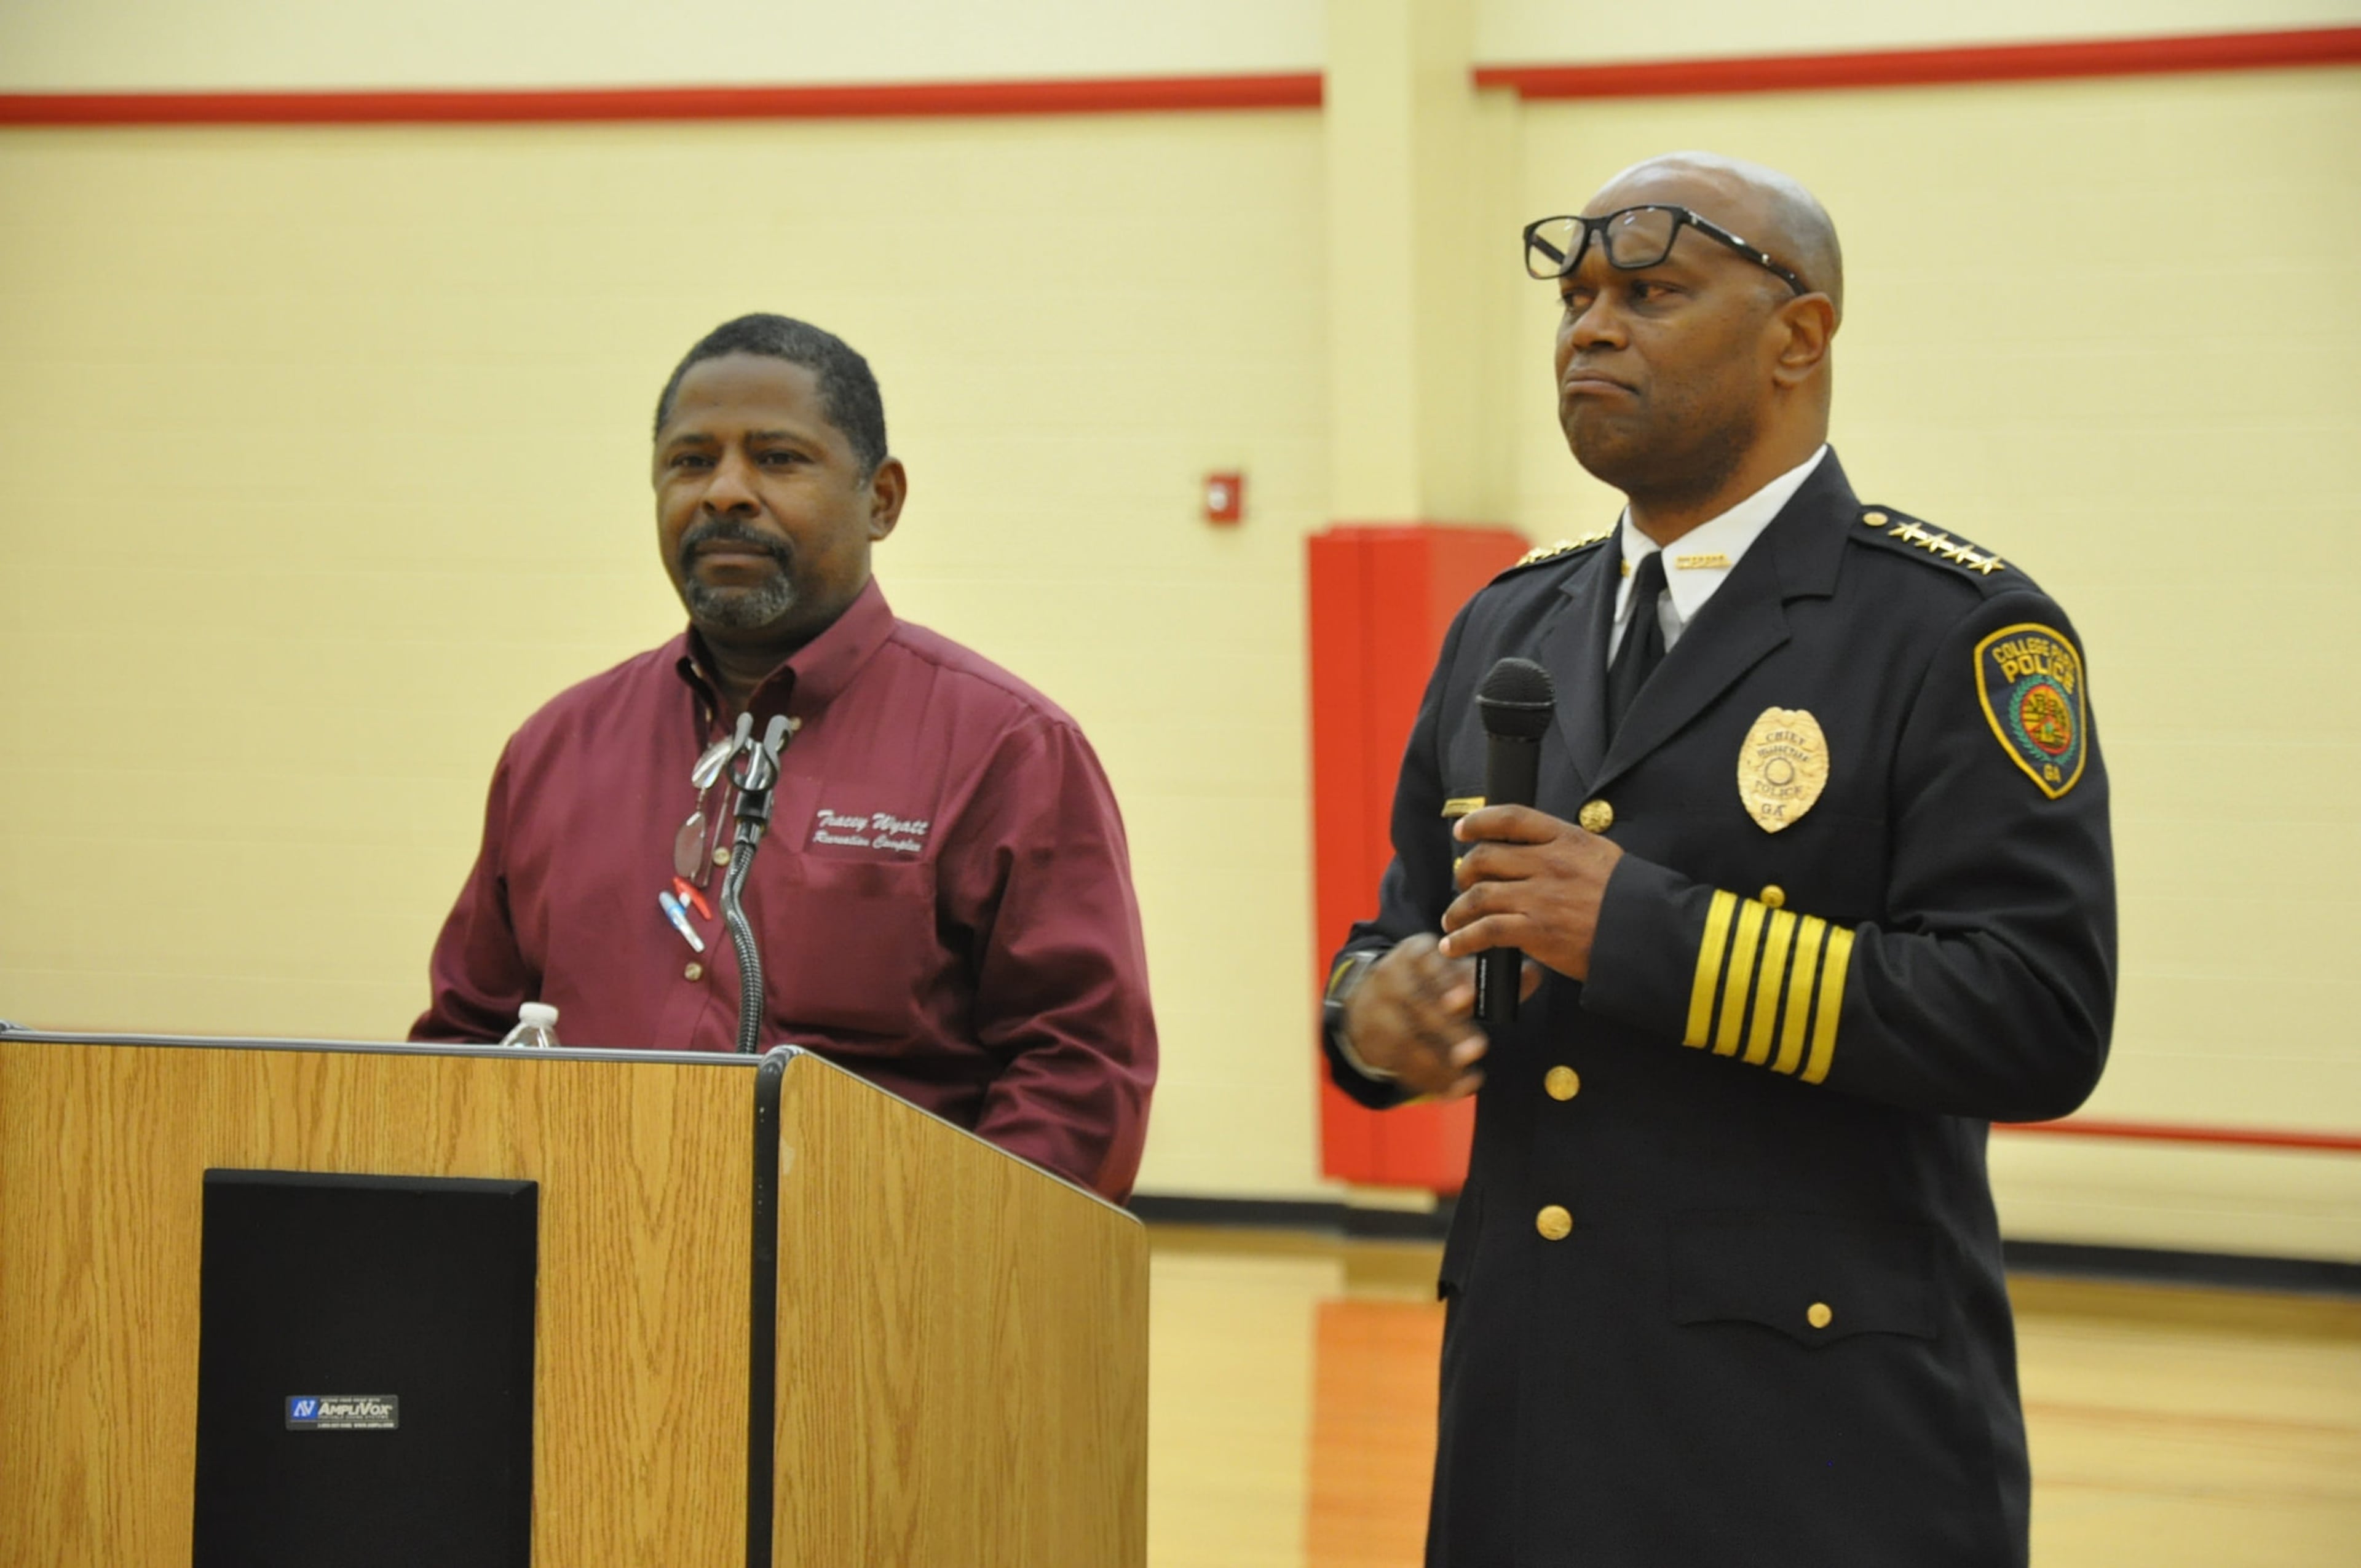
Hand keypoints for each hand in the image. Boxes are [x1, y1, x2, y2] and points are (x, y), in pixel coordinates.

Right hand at [1341, 934, 1538, 1099]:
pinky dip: (1428, 1081)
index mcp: (1414, 953)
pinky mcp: (1374, 1041)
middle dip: (1449, 1029)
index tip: (1468, 999)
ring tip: (1470, 1079)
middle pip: (1418, 1004)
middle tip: (1479, 1049)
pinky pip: (1401, 1064)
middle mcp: (1391, 978)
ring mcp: (1377, 1010)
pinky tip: (1453, 1092)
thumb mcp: (1452, 970)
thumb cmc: (1428, 982)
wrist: (1371, 997)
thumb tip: (1532, 974)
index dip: (1448, 981)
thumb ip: (1489, 976)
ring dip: (1440, 1063)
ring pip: (1407, 1039)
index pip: (1429, 964)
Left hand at [1439, 805, 1623, 980]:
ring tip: (1452, 920)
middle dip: (1465, 871)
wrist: (1652, 934)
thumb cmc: (1632, 901)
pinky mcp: (1536, 930)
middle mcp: (1550, 862)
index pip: (1511, 818)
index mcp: (1567, 839)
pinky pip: (1486, 930)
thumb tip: (1537, 854)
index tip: (1462, 831)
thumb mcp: (1602, 858)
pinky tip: (1455, 945)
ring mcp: (1541, 896)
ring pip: (1479, 894)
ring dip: (1458, 908)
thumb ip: (1568, 852)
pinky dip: (1464, 938)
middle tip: (1462, 883)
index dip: (1479, 821)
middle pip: (1486, 856)